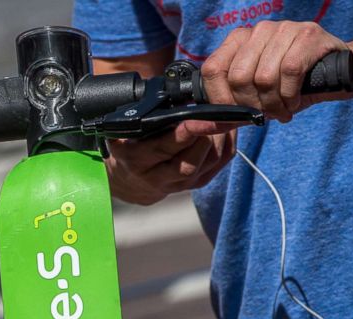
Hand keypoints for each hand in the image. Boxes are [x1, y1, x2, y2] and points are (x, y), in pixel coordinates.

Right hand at [104, 121, 236, 204]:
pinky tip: (227, 128)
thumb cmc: (129, 144)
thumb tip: (169, 100)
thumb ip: (139, 118)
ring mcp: (180, 184)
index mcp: (137, 160)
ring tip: (221, 117)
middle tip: (216, 112)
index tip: (199, 116)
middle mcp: (158, 177)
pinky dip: (228, 143)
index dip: (186, 132)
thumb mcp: (124, 130)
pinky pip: (220, 163)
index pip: (165, 147)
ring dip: (220, 137)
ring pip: (209, 162)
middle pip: (191, 161)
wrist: (132, 179)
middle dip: (208, 134)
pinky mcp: (196, 184)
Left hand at [201, 21, 349, 122]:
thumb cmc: (292, 87)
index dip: (220, 99)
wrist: (338, 72)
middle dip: (253, 106)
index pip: (212, 70)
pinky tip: (295, 100)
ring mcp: (283, 28)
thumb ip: (225, 114)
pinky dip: (291, 95)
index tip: (237, 114)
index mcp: (239, 40)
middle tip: (267, 114)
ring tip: (283, 109)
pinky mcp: (308, 34)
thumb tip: (192, 127)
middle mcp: (258, 30)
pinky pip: (289, 72)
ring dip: (274, 104)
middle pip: (238, 77)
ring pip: (264, 77)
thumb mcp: (255, 101)